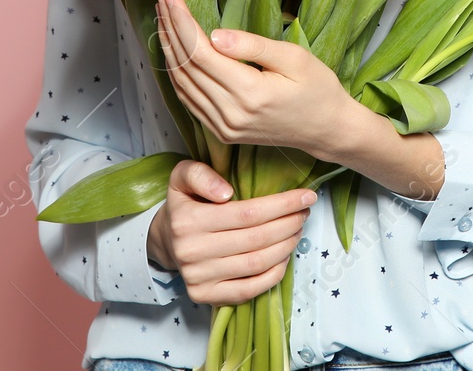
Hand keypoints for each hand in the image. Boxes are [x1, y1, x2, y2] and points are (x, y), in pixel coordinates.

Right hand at [147, 158, 315, 304]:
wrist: (166, 241)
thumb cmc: (184, 205)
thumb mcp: (182, 178)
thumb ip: (200, 175)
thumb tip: (226, 192)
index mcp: (188, 220)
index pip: (248, 213)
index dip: (283, 205)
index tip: (306, 196)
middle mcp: (192, 252)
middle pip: (256, 239)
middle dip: (289, 224)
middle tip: (304, 212)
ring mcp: (199, 278)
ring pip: (256, 264)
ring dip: (286, 246)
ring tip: (297, 230)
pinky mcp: (205, 296)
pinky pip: (249, 289)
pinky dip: (274, 274)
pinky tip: (284, 256)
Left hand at [154, 0, 360, 159]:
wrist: (327, 130)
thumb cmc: (318, 88)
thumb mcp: (295, 58)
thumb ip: (253, 46)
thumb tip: (214, 35)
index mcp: (250, 93)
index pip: (200, 52)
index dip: (180, 21)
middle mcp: (230, 114)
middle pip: (186, 65)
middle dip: (169, 26)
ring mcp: (223, 126)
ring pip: (181, 83)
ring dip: (168, 47)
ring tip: (162, 16)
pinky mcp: (220, 131)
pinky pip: (188, 99)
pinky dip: (176, 71)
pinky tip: (173, 49)